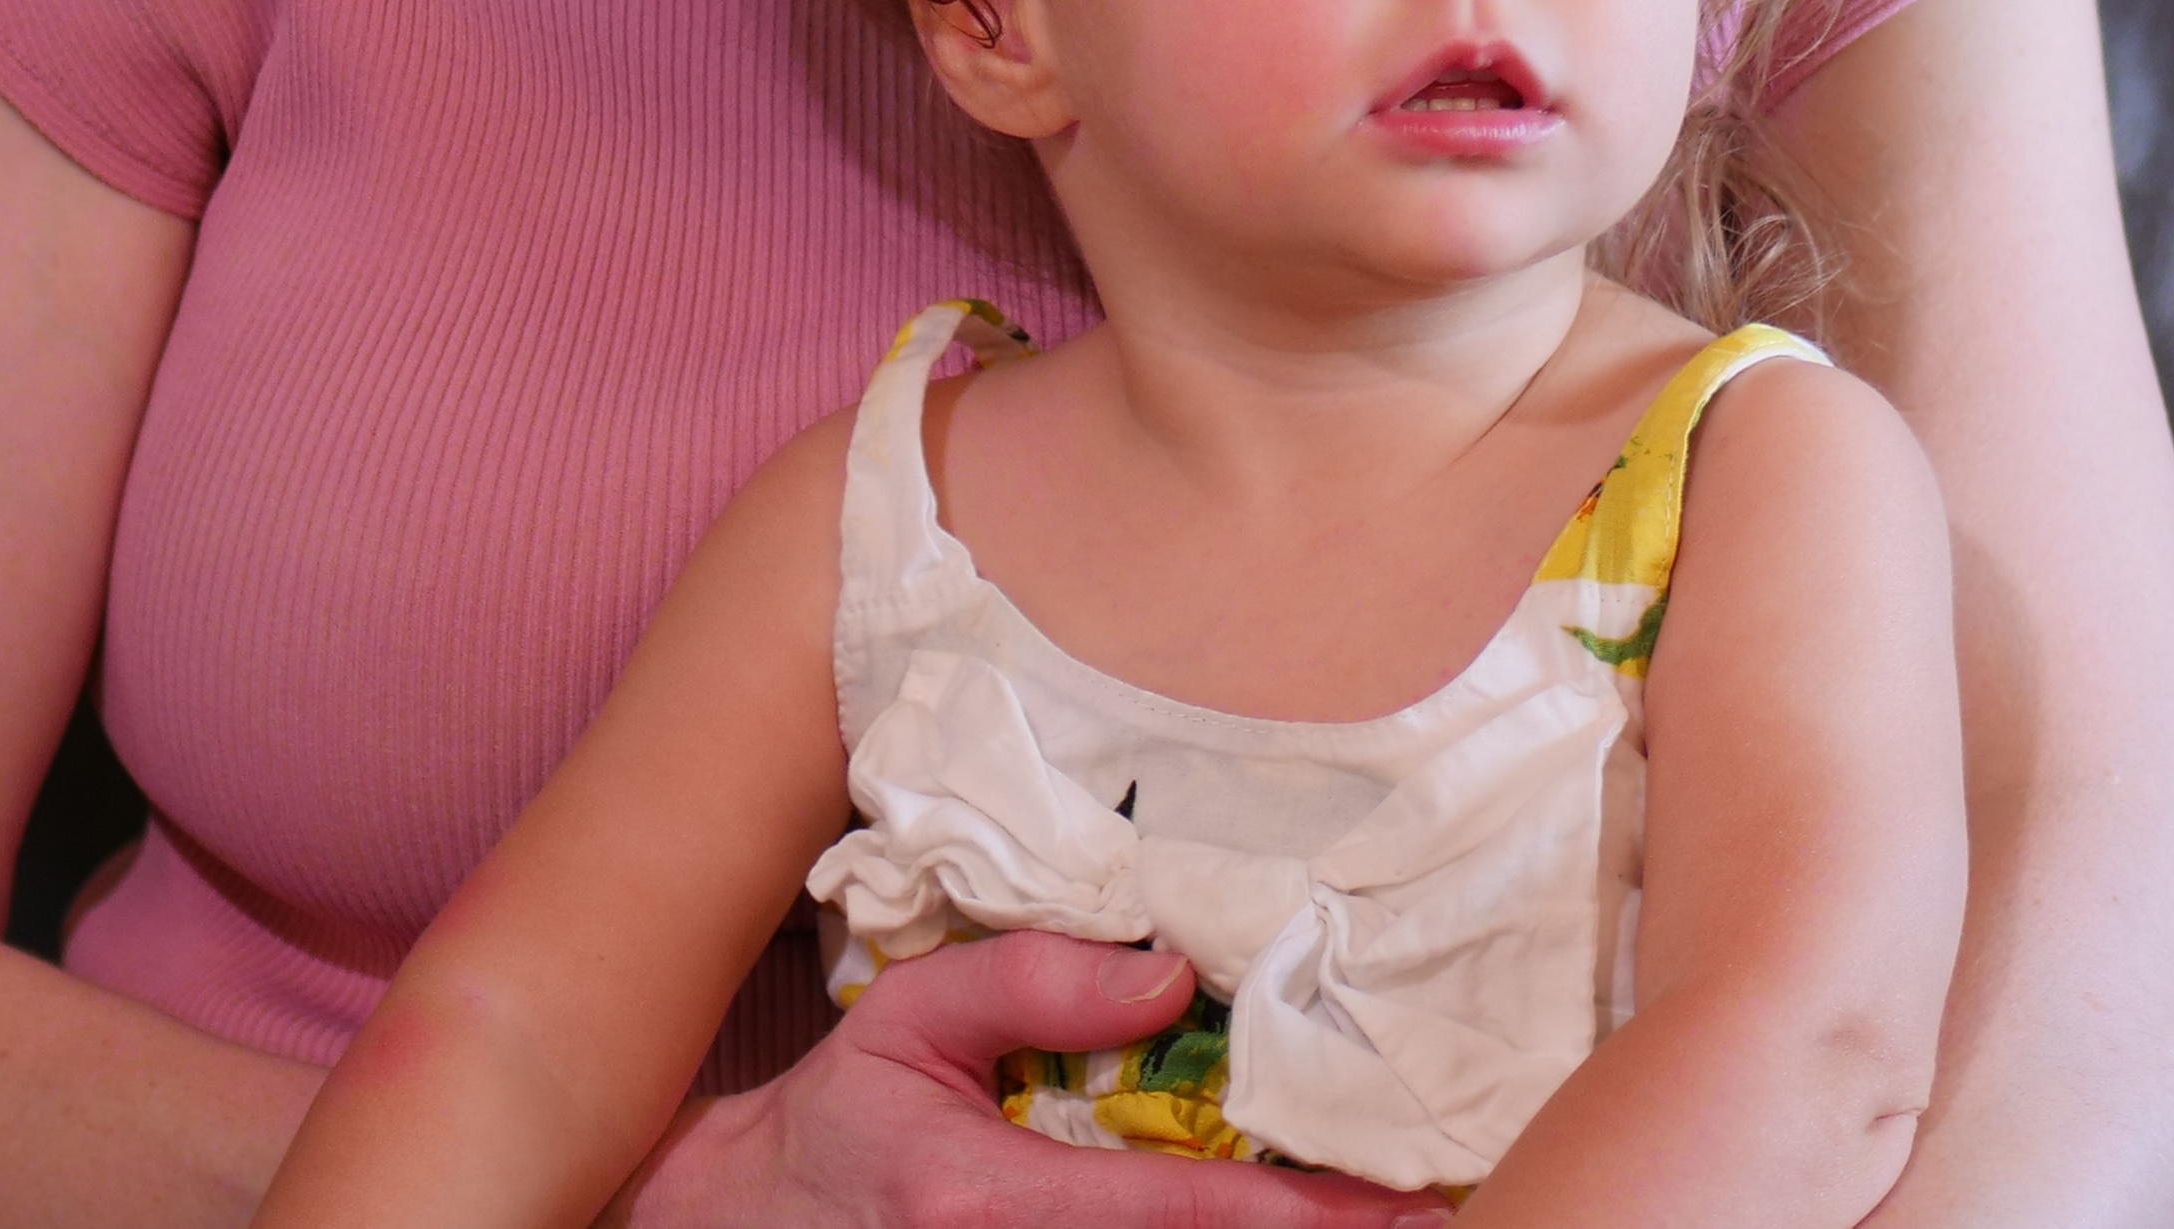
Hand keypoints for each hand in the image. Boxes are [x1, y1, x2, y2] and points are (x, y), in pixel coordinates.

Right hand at [627, 935, 1444, 1228]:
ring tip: (1390, 1216)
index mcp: (989, 1204)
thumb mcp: (907, 1022)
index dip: (1303, 1215)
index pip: (1181, 1215)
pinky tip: (1287, 1220)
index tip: (1405, 1203)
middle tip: (1437, 1212)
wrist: (737, 1228)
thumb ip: (1031, 983)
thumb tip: (1169, 971)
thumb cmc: (831, 1125)